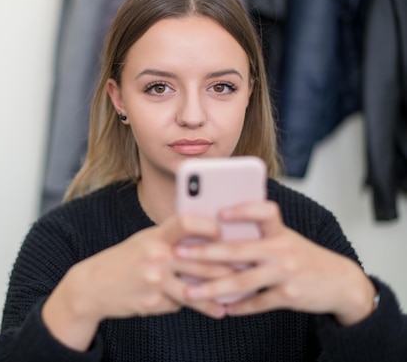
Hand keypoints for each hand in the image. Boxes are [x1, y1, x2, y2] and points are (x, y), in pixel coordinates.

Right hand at [42, 213, 232, 350]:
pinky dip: (193, 305)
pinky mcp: (153, 302)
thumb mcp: (146, 240)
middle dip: (227, 268)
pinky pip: (181, 304)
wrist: (93, 286)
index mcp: (155, 235)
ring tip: (234, 299)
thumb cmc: (126, 259)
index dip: (208, 226)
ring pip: (197, 289)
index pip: (186, 222)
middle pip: (201, 261)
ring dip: (219, 295)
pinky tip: (212, 309)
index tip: (223, 232)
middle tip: (248, 270)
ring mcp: (154, 281)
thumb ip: (173, 239)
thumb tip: (210, 240)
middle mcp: (156, 256)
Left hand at [175, 200, 376, 325]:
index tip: (218, 212)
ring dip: (213, 289)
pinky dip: (238, 307)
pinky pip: (257, 303)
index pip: (264, 211)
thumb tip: (215, 234)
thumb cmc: (302, 257)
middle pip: (239, 250)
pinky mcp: (289, 297)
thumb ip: (257, 235)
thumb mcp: (284, 239)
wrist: (340, 283)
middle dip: (204, 252)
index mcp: (280, 231)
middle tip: (179, 253)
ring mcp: (286, 274)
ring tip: (190, 292)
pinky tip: (221, 309)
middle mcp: (282, 250)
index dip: (243, 210)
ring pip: (242, 281)